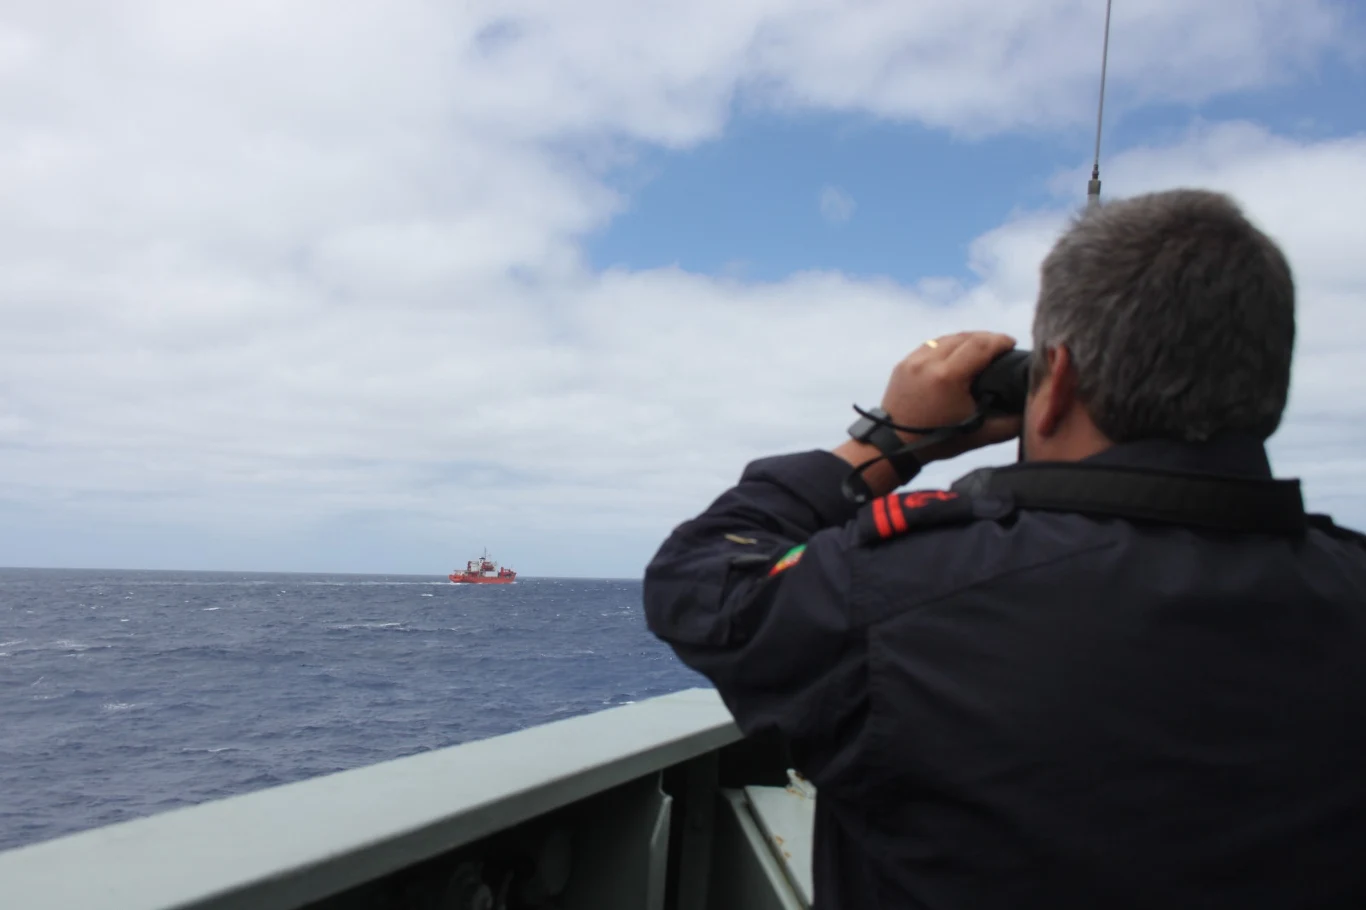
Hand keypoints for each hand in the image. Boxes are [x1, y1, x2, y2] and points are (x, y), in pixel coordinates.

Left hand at [833, 331, 1022, 495]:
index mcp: (948, 376)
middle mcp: (929, 361)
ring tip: (981, 347)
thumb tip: (1033, 409)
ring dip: (967, 339)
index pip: (981, 345)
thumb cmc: (938, 441)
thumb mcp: (980, 435)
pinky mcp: (903, 363)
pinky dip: (947, 345)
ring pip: (947, 338)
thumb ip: (1011, 423)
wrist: (892, 446)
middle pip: (965, 337)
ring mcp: (913, 360)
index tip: (1013, 343)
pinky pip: (931, 345)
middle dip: (986, 338)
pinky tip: (957, 353)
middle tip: (1001, 346)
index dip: (1001, 341)